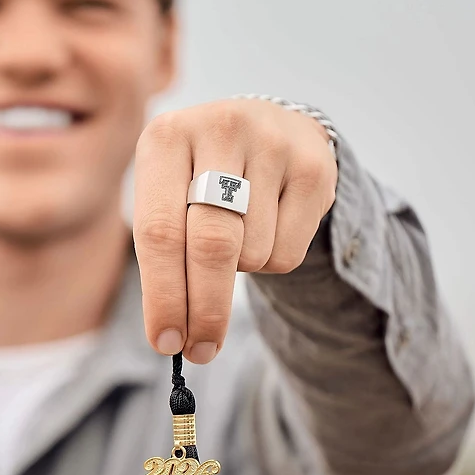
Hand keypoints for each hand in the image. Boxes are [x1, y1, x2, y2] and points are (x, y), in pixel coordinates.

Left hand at [133, 98, 337, 363]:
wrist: (266, 125)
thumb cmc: (198, 174)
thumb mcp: (166, 191)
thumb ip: (161, 251)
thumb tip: (170, 335)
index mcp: (166, 136)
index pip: (160, 231)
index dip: (163, 295)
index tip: (165, 343)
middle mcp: (220, 128)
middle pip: (212, 246)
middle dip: (205, 310)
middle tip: (200, 350)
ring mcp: (272, 143)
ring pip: (254, 253)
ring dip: (241, 271)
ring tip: (237, 237)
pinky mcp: (314, 166)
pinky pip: (289, 251)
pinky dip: (271, 263)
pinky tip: (266, 228)